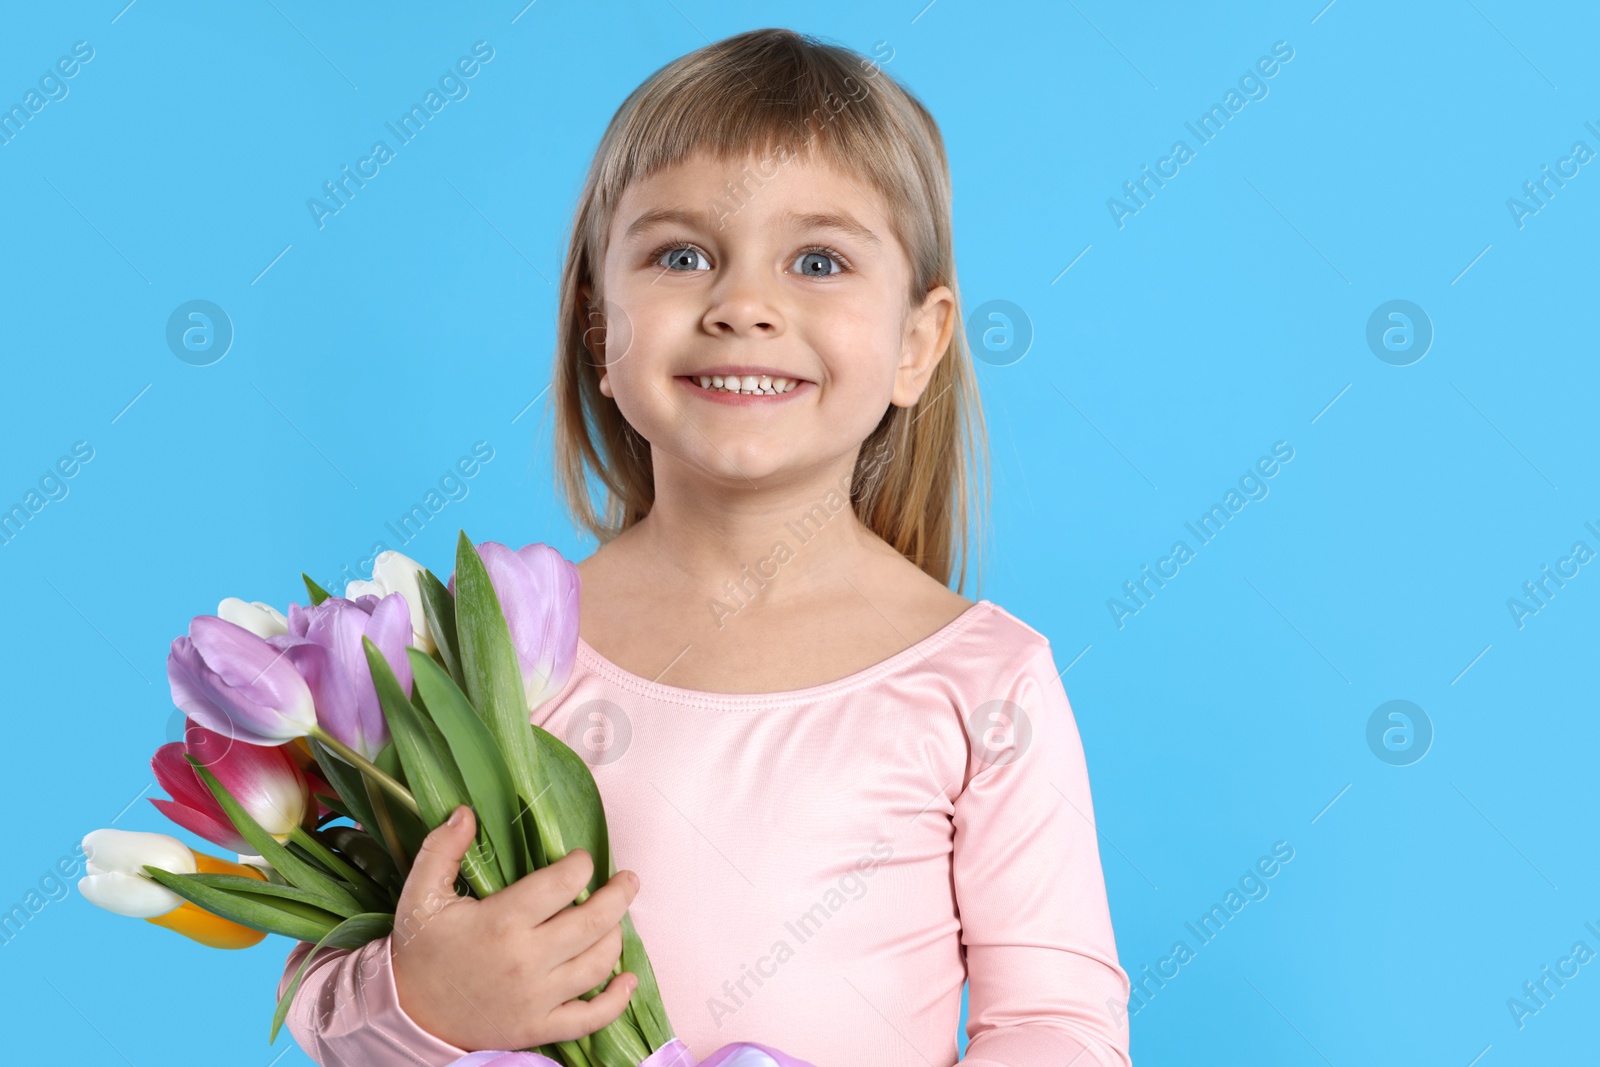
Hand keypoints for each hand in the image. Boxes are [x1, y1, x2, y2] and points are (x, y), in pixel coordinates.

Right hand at [390, 805, 640, 1050]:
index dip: (581, 866)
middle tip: (628, 880)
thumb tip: (465, 813)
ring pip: (598, 964)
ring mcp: (536, 998)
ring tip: (617, 919)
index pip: (562, 885)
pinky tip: (628, 980)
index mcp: (501, 922)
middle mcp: (525, 960)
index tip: (582, 859)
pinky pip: (590, 1018)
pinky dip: (616, 1001)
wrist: (405, 1015)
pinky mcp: (538, 1028)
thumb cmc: (419, 951)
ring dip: (616, 936)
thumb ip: (442, 850)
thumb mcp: (420, 895)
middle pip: (592, 922)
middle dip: (619, 895)